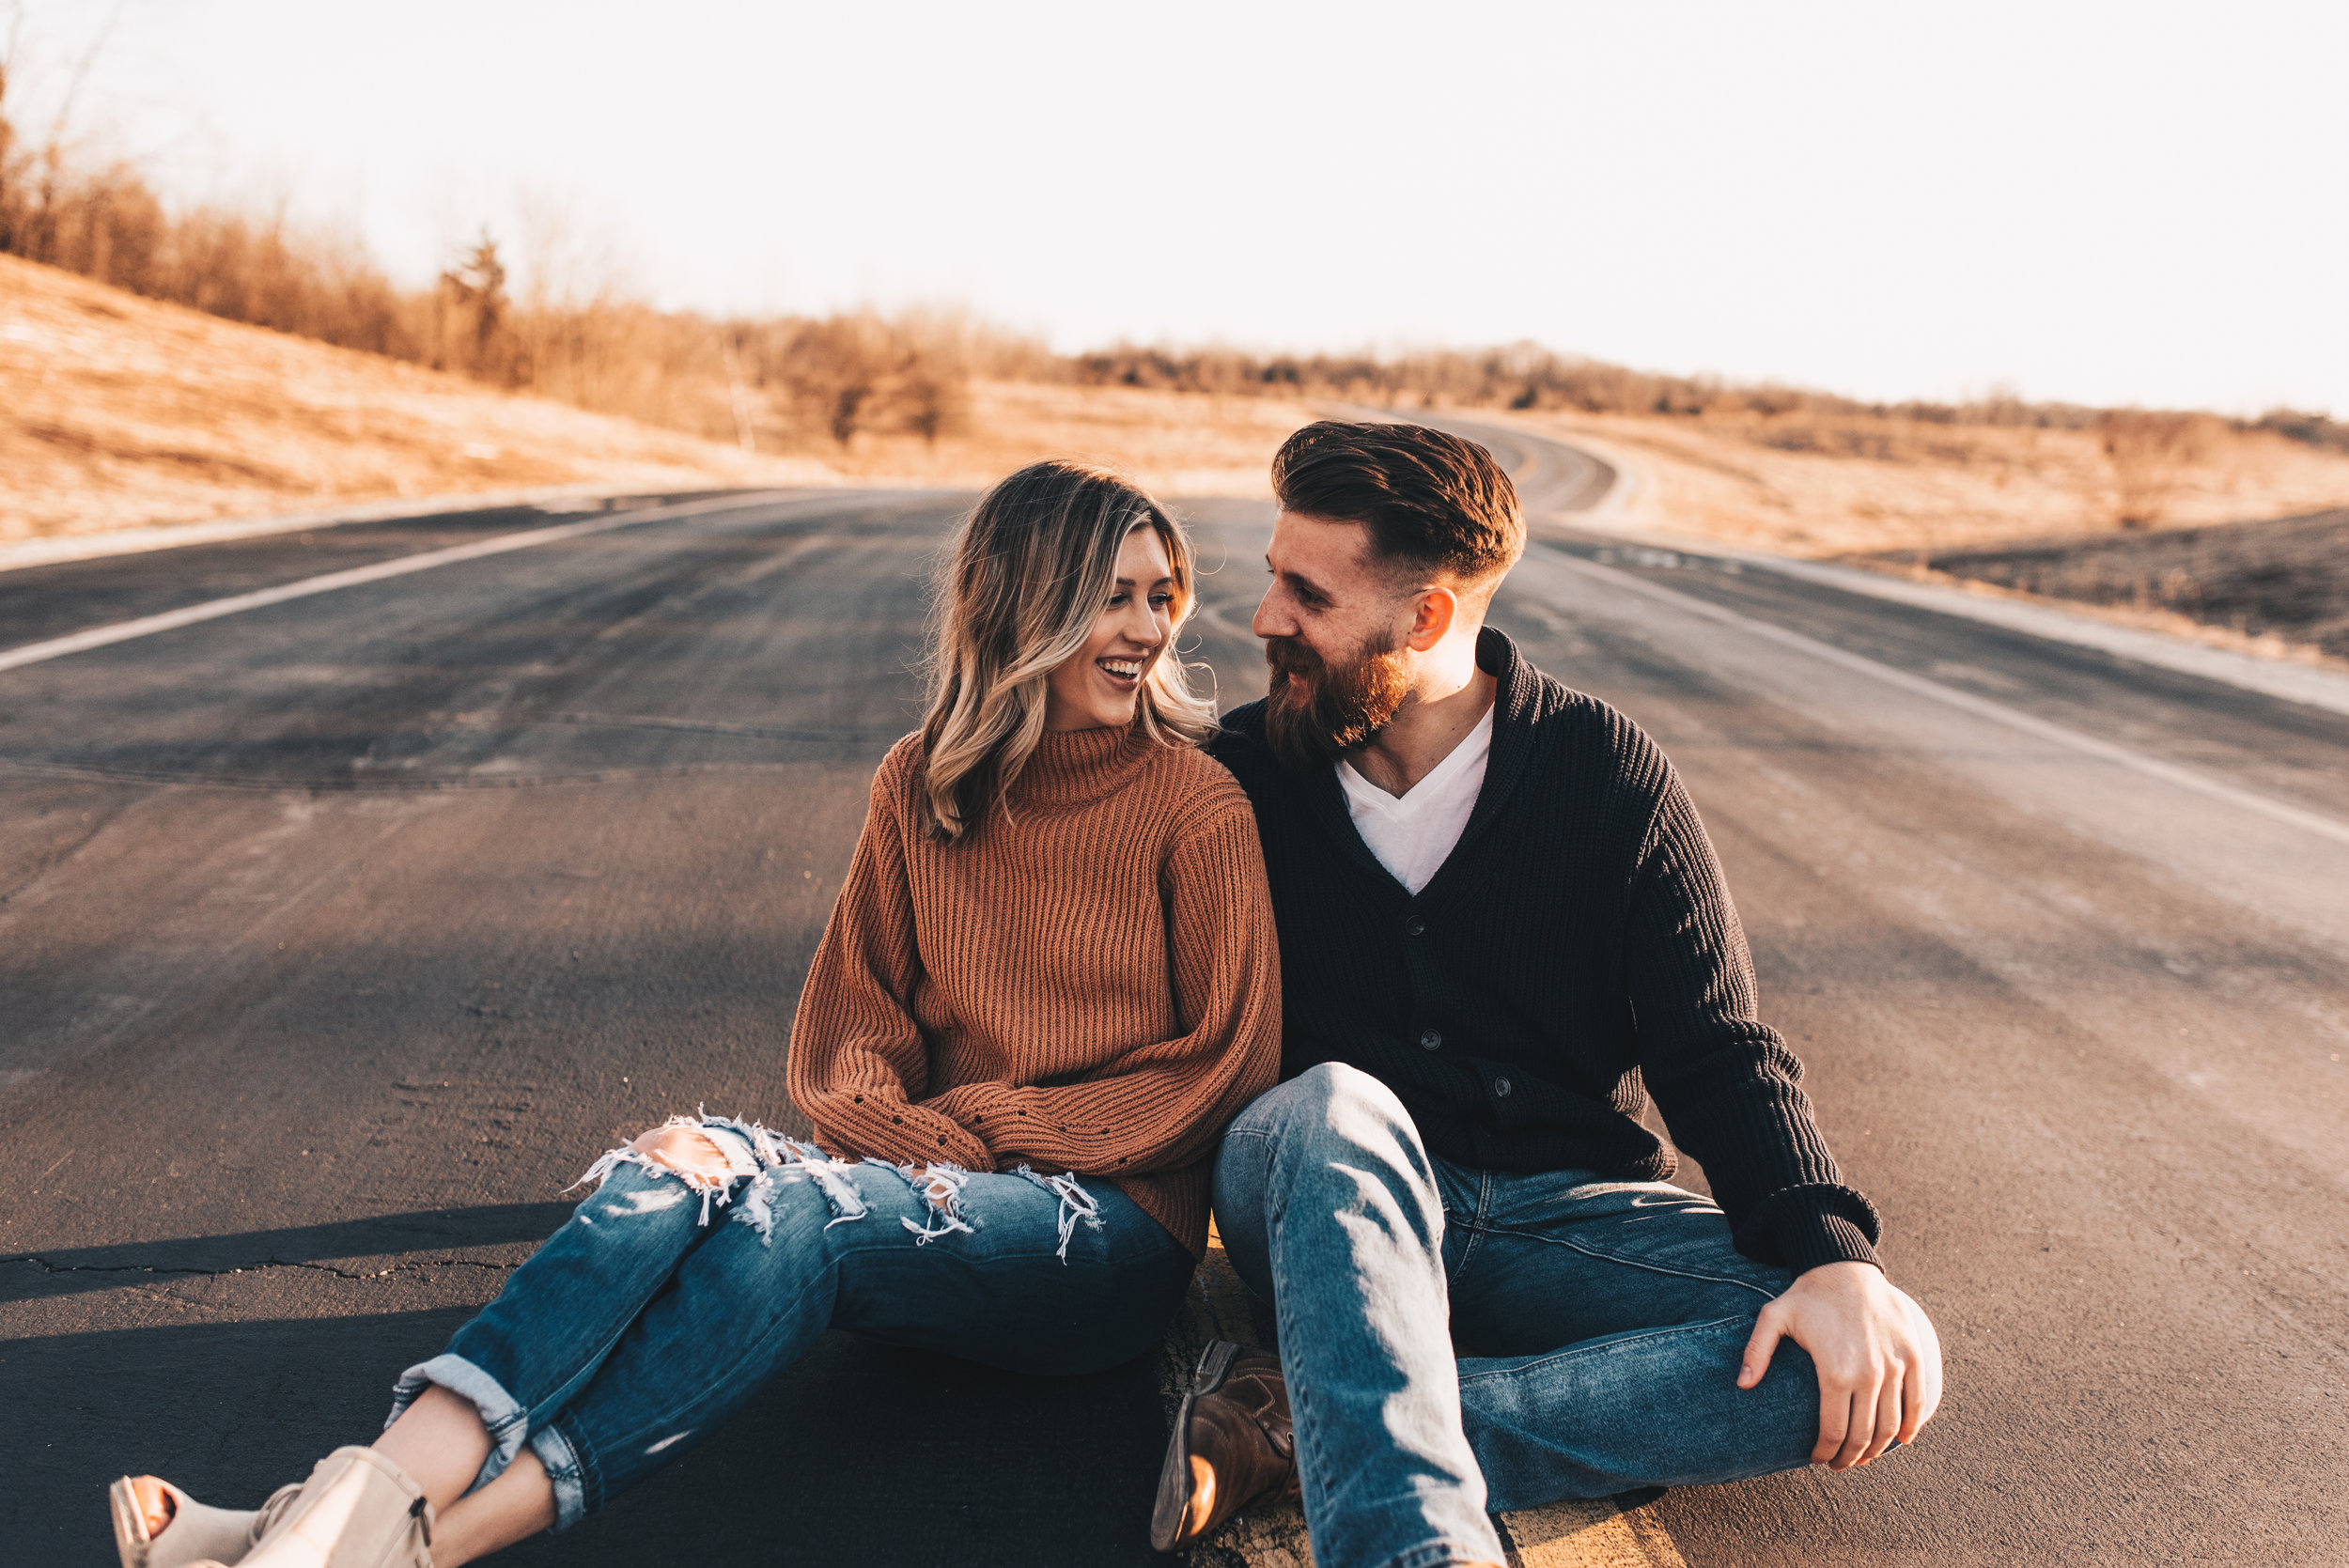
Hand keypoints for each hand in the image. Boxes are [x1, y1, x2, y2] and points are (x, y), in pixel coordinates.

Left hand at [1738, 1260, 1941, 1469]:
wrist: (1846, 1267)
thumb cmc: (1808, 1295)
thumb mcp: (1773, 1317)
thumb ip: (1756, 1352)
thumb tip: (1742, 1385)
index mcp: (1834, 1372)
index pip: (1833, 1431)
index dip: (1825, 1453)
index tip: (1818, 1459)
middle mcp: (1868, 1374)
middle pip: (1863, 1436)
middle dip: (1850, 1458)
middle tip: (1840, 1464)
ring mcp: (1895, 1366)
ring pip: (1892, 1425)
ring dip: (1879, 1449)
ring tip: (1864, 1455)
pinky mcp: (1913, 1356)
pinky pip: (1917, 1402)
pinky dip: (1911, 1426)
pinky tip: (1900, 1438)